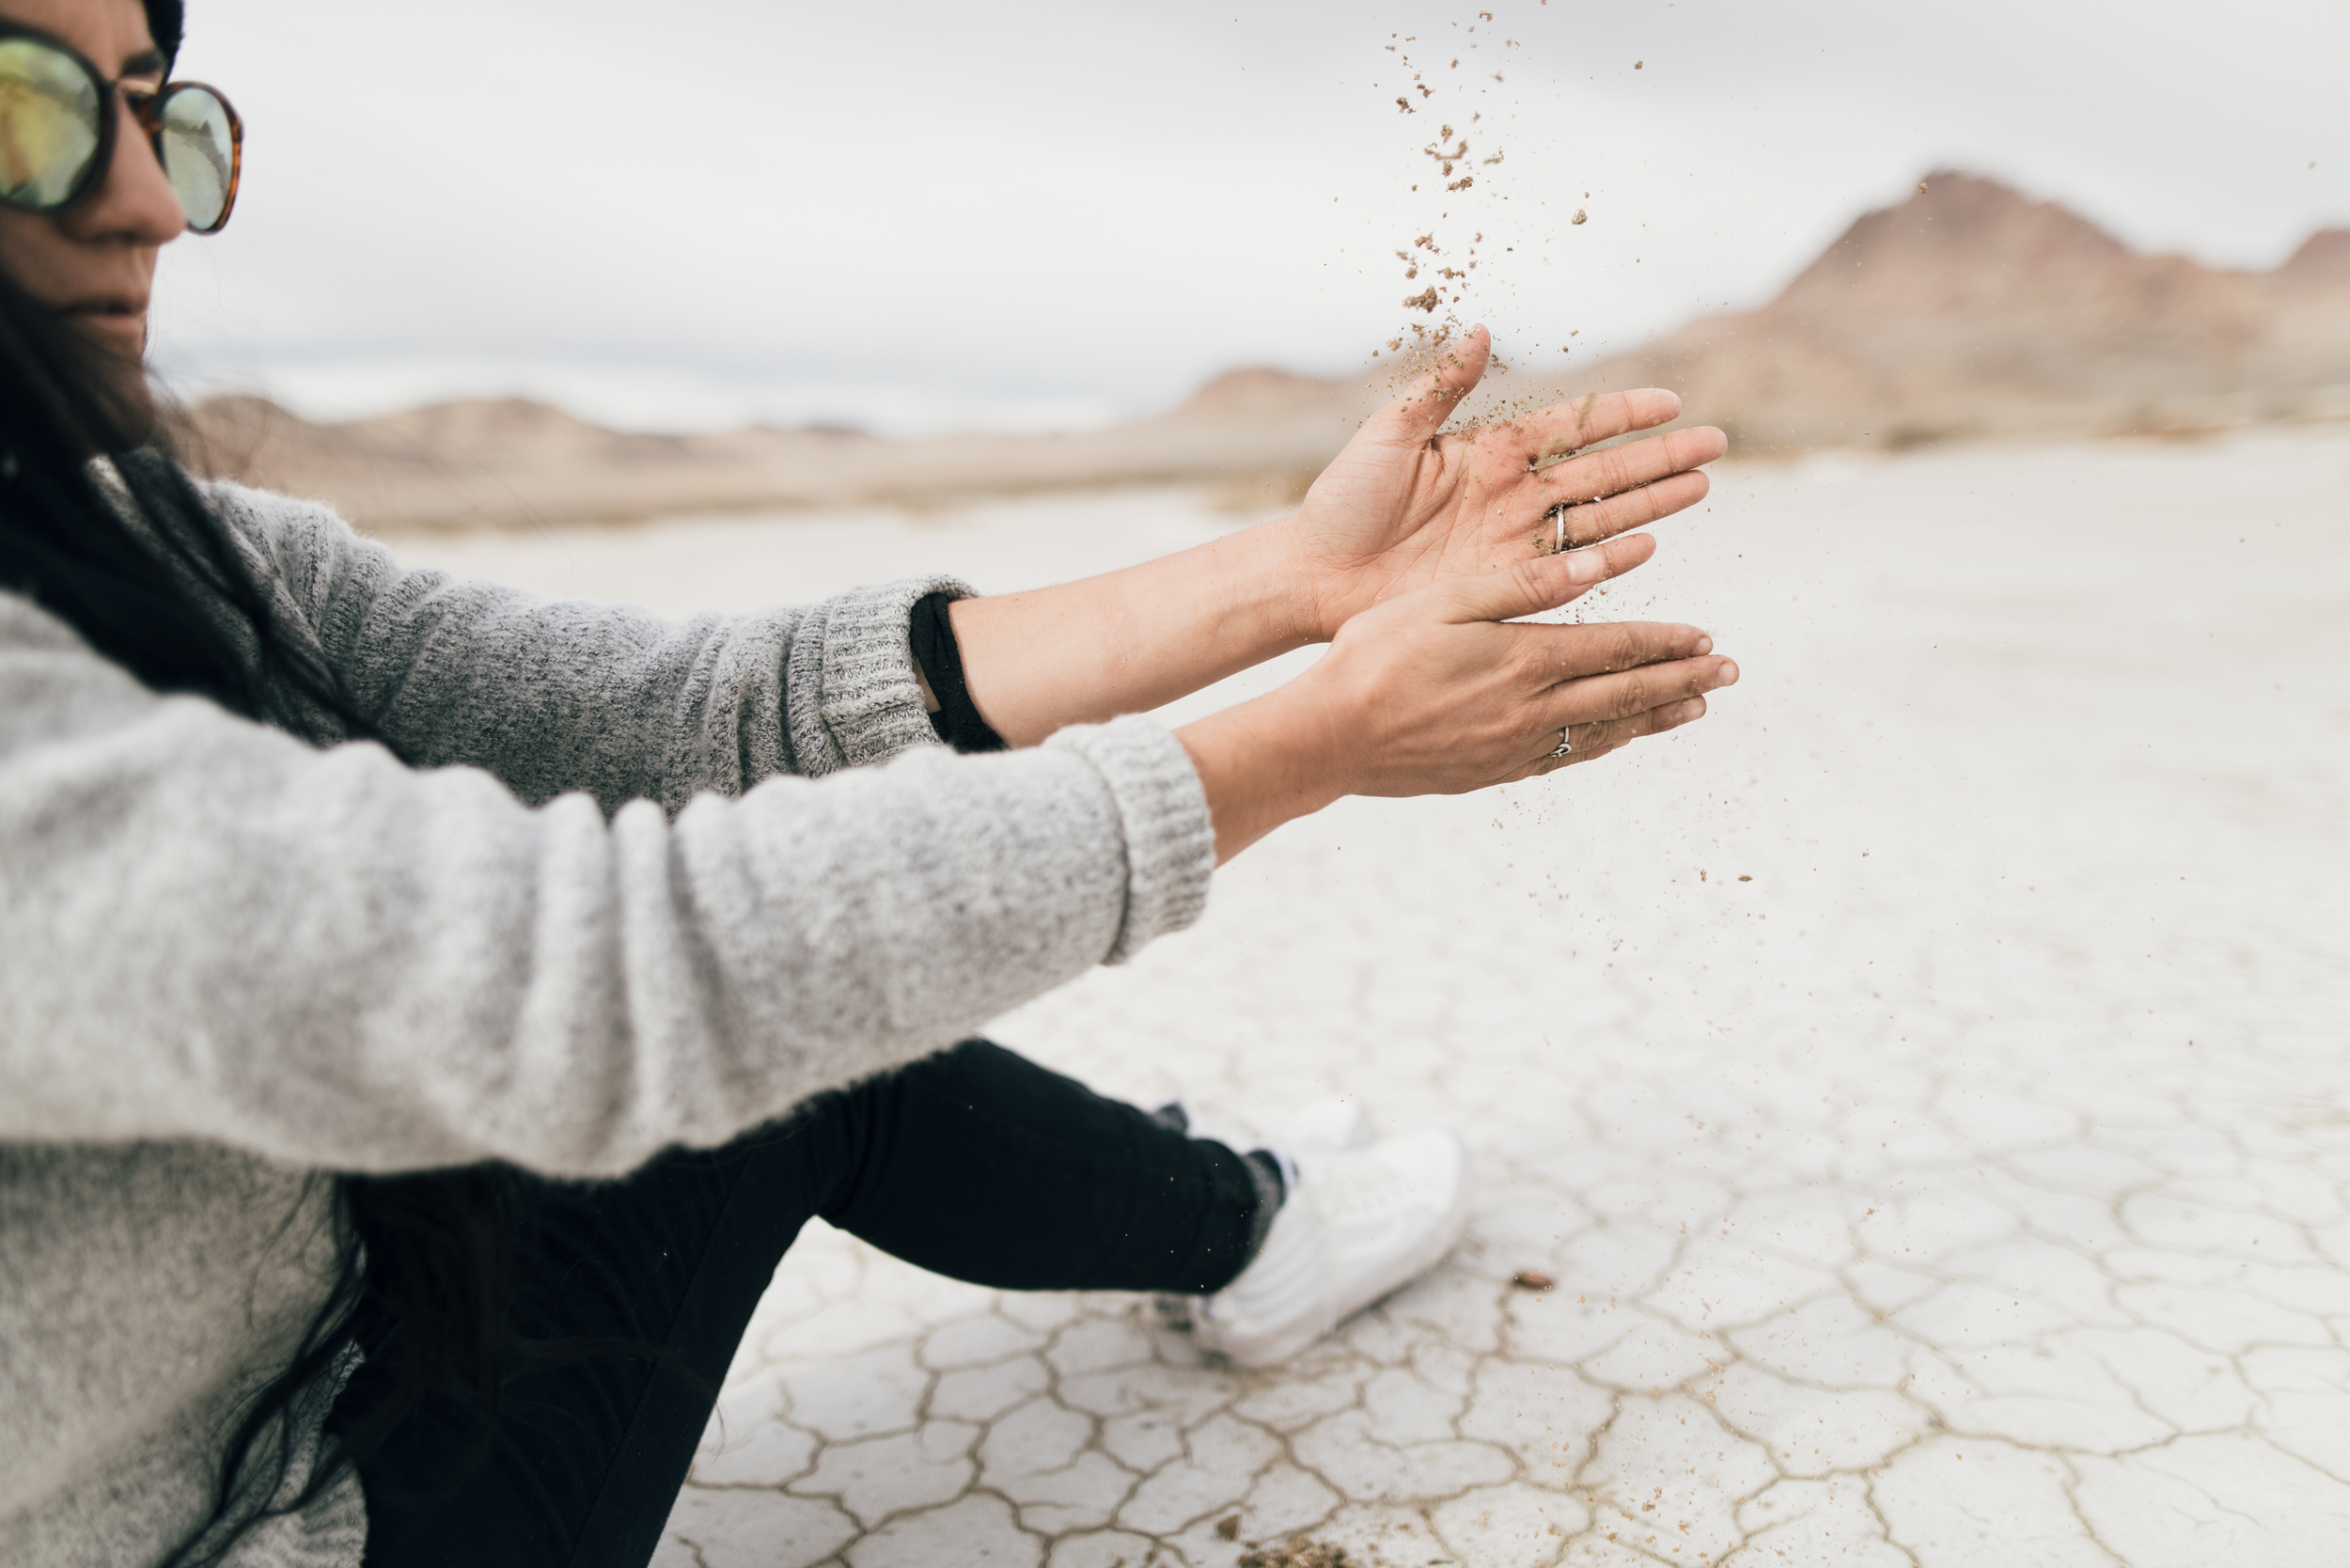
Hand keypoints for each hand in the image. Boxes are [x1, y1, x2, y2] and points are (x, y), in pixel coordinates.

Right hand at [1177, 536, 1737, 860]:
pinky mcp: (1491, 773)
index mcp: (1526, 657)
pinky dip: (1604, 745)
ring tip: (1694, 707)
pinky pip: (1566, 758)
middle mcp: (1533, 709)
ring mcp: (1515, 748)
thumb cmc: (1375, 655)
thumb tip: (1598, 564)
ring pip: (1605, 731)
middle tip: (1728, 673)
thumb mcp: (1446, 598)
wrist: (1329, 738)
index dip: (1666, 641)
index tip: (1706, 636)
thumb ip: (1523, 583)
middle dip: (1682, 680)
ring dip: (1655, 717)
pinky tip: (1617, 738)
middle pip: (1626, 692)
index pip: (1617, 646)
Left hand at [1278, 325, 1726, 639]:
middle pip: (1603, 471)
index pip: (1572, 425)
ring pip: (1600, 516)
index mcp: (1489, 450)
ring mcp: (1513, 540)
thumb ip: (1440, 388)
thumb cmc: (1341, 503)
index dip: (1622, 414)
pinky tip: (1650, 543)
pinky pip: (1569, 568)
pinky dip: (1609, 557)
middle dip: (1660, 458)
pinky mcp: (1506, 584)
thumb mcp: (1389, 436)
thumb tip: (1482, 329)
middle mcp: (1512, 494)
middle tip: (1715, 445)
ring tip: (1702, 487)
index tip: (1670, 403)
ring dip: (1652, 503)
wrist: (1315, 575)